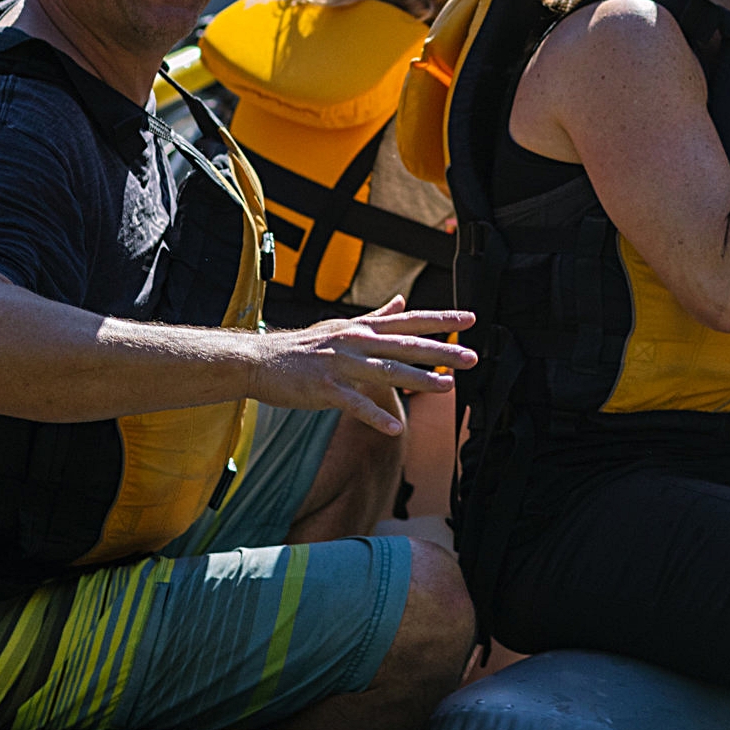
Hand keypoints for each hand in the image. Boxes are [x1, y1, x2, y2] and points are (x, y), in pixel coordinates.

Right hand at [244, 297, 475, 436]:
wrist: (258, 360)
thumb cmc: (304, 346)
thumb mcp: (343, 325)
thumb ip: (376, 316)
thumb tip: (402, 300)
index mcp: (363, 328)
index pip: (410, 321)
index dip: (441, 320)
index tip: (472, 319)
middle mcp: (356, 342)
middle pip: (405, 345)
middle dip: (440, 351)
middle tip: (471, 357)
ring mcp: (340, 364)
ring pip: (386, 371)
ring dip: (419, 380)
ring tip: (447, 387)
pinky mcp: (324, 388)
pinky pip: (354, 403)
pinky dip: (375, 416)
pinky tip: (396, 428)